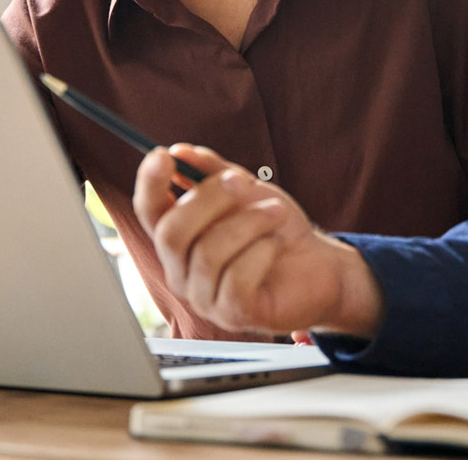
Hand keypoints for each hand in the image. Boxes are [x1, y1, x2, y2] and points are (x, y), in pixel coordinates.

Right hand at [133, 144, 384, 337]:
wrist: (319, 266)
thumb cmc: (276, 229)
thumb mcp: (247, 191)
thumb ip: (214, 172)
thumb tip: (182, 152)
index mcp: (179, 238)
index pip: (148, 212)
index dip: (149, 184)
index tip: (164, 156)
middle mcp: (181, 270)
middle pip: (171, 234)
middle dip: (209, 200)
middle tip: (243, 181)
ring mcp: (203, 297)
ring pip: (207, 254)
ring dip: (247, 223)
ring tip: (276, 212)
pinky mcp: (232, 314)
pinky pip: (236, 278)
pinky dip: (261, 252)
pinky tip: (276, 245)